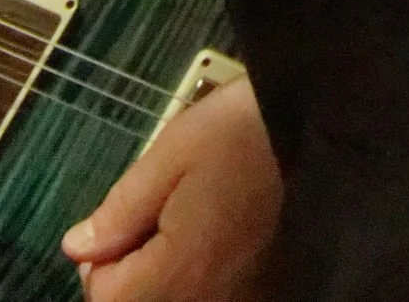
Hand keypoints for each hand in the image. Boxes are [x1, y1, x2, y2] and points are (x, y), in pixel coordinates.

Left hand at [61, 71, 281, 301]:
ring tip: (198, 209)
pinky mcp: (269, 288)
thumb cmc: (247, 130)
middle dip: (137, 261)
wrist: (329, 124)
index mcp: (179, 273)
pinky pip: (217, 289)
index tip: (127, 212)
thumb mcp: (173, 152)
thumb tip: (78, 248)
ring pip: (180, 294)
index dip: (101, 254)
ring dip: (172, 264)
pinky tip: (225, 224)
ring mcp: (244, 297)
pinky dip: (208, 266)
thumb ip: (121, 209)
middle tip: (163, 203)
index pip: (104, 296)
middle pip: (142, 301)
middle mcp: (210, 300)